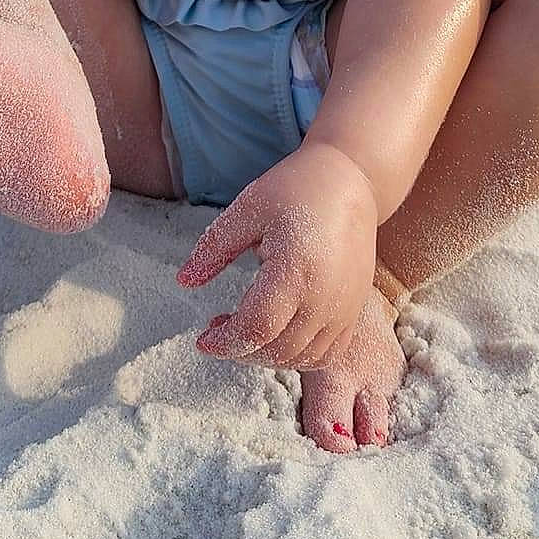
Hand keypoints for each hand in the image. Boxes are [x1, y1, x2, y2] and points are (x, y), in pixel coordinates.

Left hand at [176, 142, 378, 370]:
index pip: (256, 328)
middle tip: (219, 328)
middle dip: (240, 350)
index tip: (203, 338)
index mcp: (294, 270)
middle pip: (277, 351)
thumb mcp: (248, 209)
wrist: (352, 179)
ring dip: (268, 356)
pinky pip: (328, 354)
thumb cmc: (298, 187)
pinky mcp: (355, 309)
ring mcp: (345, 307)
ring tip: (247, 328)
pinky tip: (279, 333)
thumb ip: (213, 248)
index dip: (225, 341)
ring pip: (302, 359)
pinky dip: (299, 356)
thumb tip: (183, 281)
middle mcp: (324, 297)